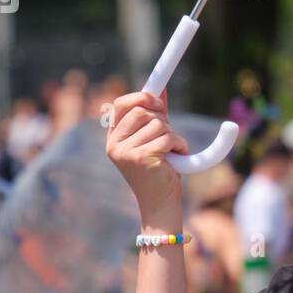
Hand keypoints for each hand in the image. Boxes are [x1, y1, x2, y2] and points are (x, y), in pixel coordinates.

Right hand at [105, 91, 190, 224]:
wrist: (160, 203)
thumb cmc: (159, 170)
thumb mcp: (154, 138)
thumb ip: (155, 116)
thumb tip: (160, 89)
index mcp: (114, 137)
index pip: (121, 104)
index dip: (141, 97)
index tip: (159, 100)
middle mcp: (114, 144)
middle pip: (142, 110)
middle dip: (162, 118)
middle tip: (169, 134)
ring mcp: (125, 151)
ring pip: (157, 124)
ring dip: (173, 134)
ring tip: (172, 151)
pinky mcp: (141, 158)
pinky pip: (167, 137)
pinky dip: (179, 144)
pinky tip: (177, 156)